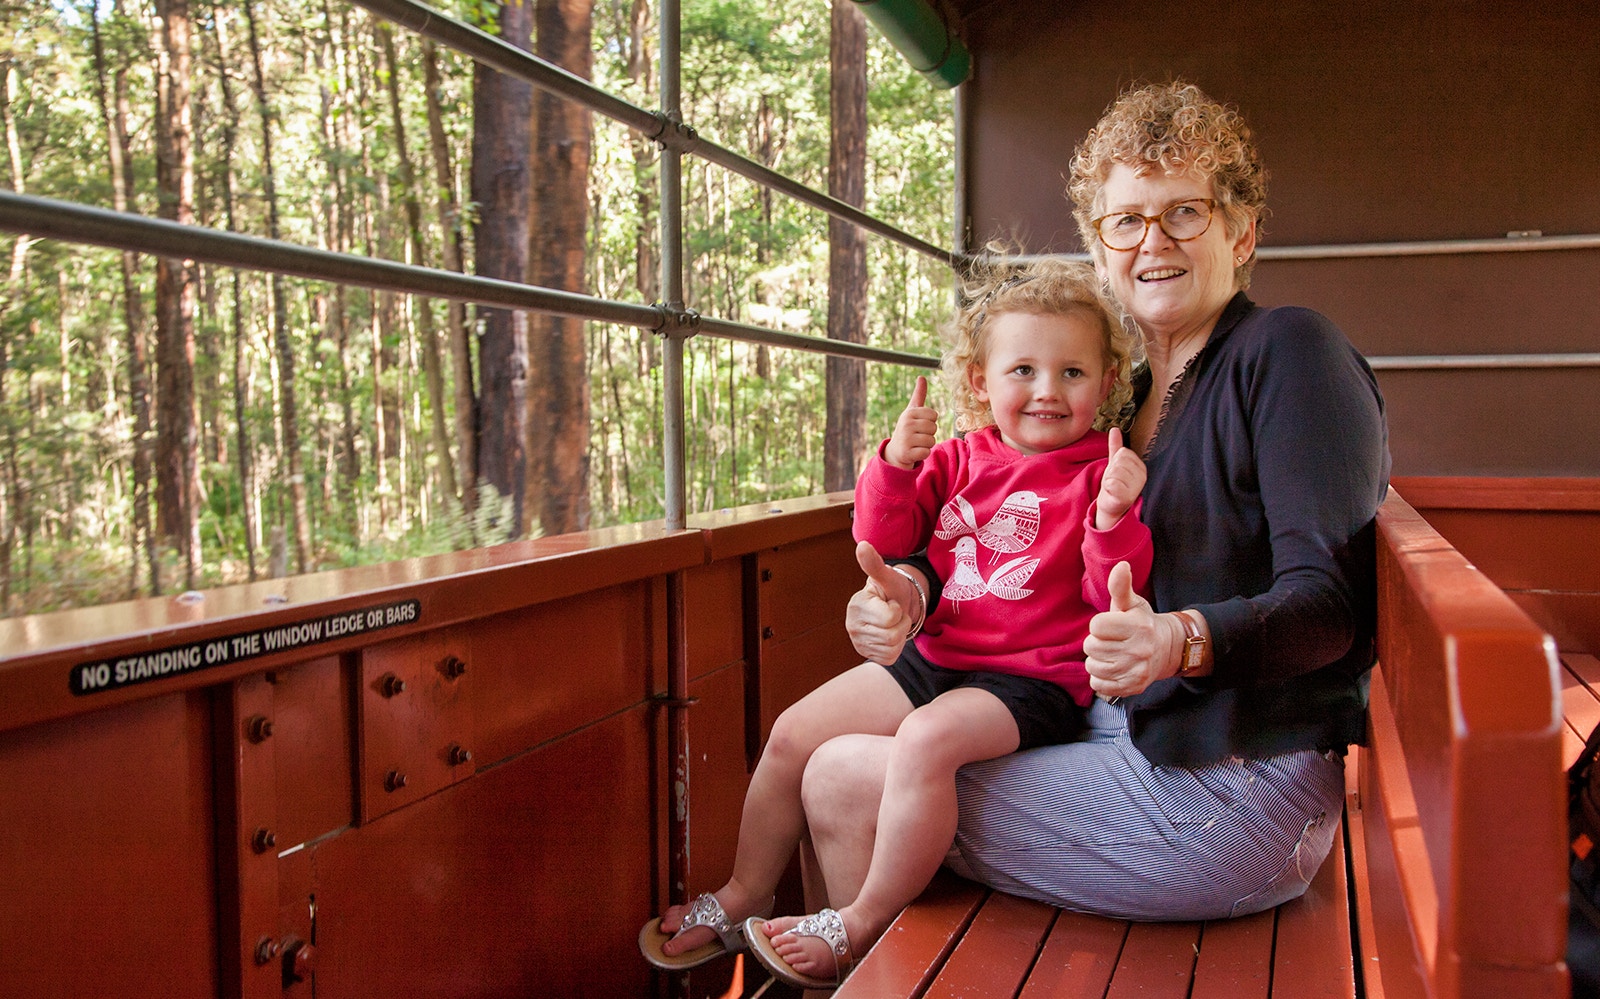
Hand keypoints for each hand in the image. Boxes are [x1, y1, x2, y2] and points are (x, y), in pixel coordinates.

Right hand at [846, 541, 919, 665]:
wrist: (895, 604)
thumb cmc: (892, 589)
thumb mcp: (887, 576)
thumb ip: (874, 563)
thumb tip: (862, 545)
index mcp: (856, 606)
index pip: (890, 617)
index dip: (898, 610)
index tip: (891, 602)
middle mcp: (852, 626)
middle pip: (892, 635)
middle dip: (901, 623)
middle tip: (896, 614)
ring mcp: (858, 642)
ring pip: (892, 647)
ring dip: (900, 635)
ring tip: (893, 623)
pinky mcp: (867, 655)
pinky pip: (890, 657)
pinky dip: (896, 648)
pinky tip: (890, 634)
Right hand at [885, 376, 938, 469]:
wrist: (895, 451)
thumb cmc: (908, 428)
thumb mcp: (912, 411)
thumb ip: (919, 394)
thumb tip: (922, 377)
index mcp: (909, 413)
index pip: (934, 415)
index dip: (930, 421)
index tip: (920, 424)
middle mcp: (906, 424)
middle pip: (934, 428)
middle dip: (929, 433)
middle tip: (918, 435)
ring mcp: (906, 439)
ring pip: (932, 441)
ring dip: (927, 444)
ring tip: (916, 443)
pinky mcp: (907, 453)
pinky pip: (927, 452)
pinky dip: (923, 454)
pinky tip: (914, 452)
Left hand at [1083, 561, 1182, 698]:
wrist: (1168, 650)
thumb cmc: (1142, 623)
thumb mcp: (1132, 603)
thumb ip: (1120, 586)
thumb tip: (1121, 566)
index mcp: (1138, 625)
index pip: (1096, 626)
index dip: (1099, 625)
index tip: (1111, 626)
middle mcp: (1139, 649)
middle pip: (1091, 647)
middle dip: (1097, 643)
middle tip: (1112, 641)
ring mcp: (1137, 670)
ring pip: (1092, 667)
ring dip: (1097, 661)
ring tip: (1112, 655)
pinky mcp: (1134, 687)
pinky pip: (1098, 685)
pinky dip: (1101, 679)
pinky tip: (1113, 669)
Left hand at [1094, 427, 1145, 529]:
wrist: (1111, 507)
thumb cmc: (1114, 484)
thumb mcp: (1114, 464)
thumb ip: (1115, 446)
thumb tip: (1114, 429)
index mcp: (1141, 467)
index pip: (1123, 452)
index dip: (1114, 462)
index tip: (1116, 473)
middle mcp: (1142, 476)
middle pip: (1118, 461)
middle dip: (1110, 471)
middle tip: (1113, 481)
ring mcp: (1136, 487)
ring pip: (1114, 472)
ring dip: (1108, 479)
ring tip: (1112, 487)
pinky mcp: (1126, 497)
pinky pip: (1111, 483)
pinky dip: (1107, 487)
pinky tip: (1111, 493)